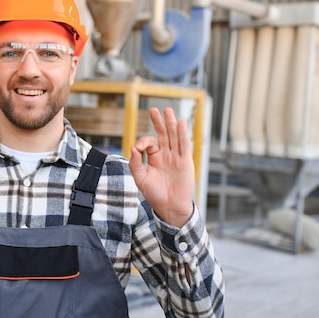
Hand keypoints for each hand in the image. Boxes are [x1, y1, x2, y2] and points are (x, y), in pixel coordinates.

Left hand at [128, 107, 194, 226]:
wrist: (169, 207)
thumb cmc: (154, 194)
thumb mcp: (140, 179)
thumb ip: (135, 163)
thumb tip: (133, 147)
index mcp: (155, 158)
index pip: (150, 143)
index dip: (143, 141)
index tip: (138, 148)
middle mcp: (166, 155)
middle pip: (163, 134)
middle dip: (159, 122)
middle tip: (154, 109)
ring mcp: (176, 158)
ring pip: (174, 137)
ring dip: (171, 124)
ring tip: (168, 111)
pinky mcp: (186, 163)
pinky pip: (184, 146)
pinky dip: (182, 135)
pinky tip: (180, 124)